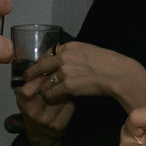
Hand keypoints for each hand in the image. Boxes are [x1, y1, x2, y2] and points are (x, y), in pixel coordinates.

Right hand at [10, 74, 73, 145]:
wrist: (42, 136)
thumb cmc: (35, 110)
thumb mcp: (26, 97)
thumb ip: (31, 79)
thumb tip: (33, 55)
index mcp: (23, 103)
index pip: (27, 90)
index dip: (37, 79)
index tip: (45, 71)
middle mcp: (34, 113)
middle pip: (47, 91)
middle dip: (56, 80)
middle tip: (62, 73)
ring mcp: (47, 120)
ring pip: (61, 96)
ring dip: (67, 87)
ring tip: (68, 83)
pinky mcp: (60, 125)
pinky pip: (70, 105)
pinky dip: (72, 98)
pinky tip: (72, 96)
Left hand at [20, 43, 144, 108]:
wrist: (119, 74)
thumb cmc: (109, 64)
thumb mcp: (89, 51)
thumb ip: (75, 54)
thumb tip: (65, 60)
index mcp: (70, 47)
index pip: (48, 54)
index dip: (41, 63)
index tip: (37, 68)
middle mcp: (65, 57)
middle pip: (41, 66)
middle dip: (33, 74)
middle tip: (26, 80)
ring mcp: (65, 71)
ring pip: (45, 82)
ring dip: (44, 89)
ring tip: (44, 94)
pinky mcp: (68, 85)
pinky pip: (52, 93)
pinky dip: (51, 97)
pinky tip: (52, 99)